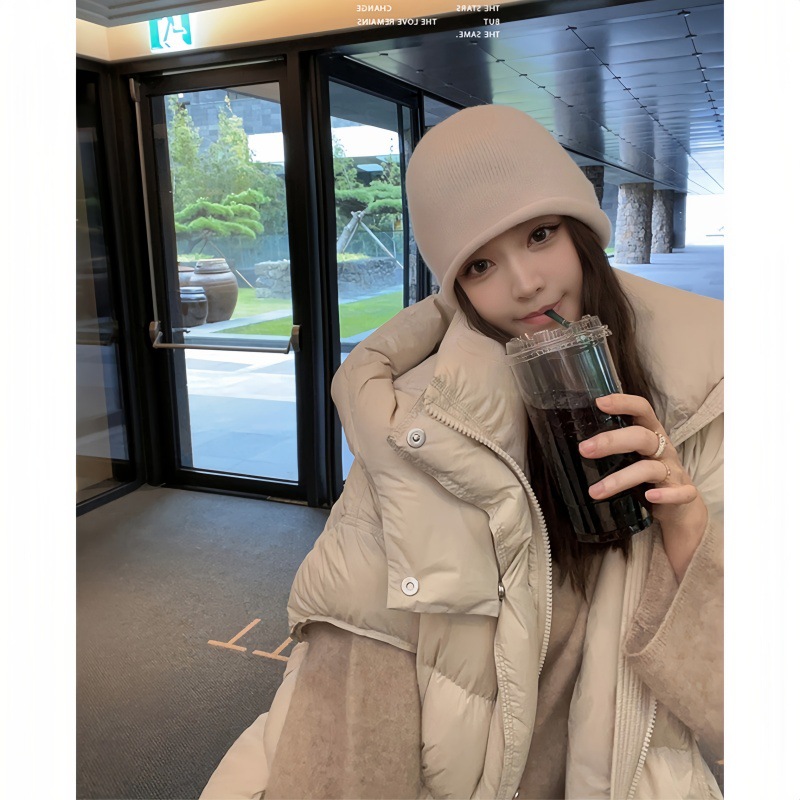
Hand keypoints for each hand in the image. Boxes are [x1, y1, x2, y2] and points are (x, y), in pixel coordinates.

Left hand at [577, 393, 707, 580]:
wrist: (682, 508)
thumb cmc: (649, 475)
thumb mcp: (633, 456)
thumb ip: (613, 448)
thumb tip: (568, 444)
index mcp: (651, 434)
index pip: (642, 409)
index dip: (623, 403)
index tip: (599, 402)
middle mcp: (663, 449)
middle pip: (641, 437)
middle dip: (612, 441)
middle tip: (584, 449)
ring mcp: (674, 471)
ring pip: (649, 469)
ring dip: (620, 479)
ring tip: (594, 491)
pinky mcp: (682, 494)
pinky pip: (678, 493)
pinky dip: (664, 495)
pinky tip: (649, 498)